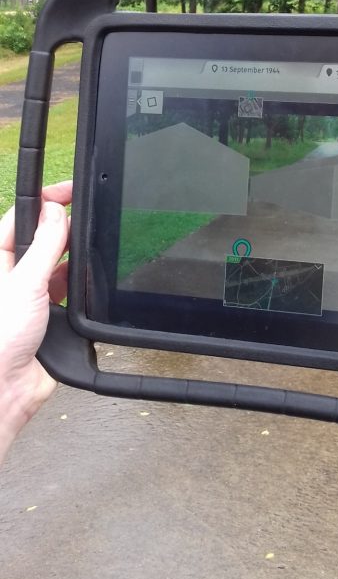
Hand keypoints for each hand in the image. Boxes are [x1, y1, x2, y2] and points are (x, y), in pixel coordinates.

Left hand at [0, 181, 71, 451]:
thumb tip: (55, 211)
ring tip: (89, 252)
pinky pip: (69, 291)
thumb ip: (45, 246)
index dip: (45, 199)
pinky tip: (88, 285)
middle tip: (86, 216)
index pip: (22, 217)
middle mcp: (13, 274)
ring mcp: (31, 294)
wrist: (5, 388)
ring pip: (59, 264)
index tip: (70, 190)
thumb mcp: (24, 283)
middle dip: (63, 228)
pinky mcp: (49, 314)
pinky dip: (80, 287)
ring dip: (73, 260)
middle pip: (43, 238)